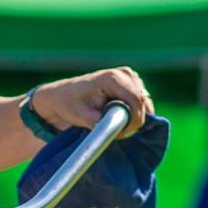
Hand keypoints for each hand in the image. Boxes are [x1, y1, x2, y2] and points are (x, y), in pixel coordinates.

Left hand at [31, 67, 154, 136]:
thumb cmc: (69, 104)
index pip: (135, 99)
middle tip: (118, 133)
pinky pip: (143, 102)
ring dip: (134, 117)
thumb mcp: (80, 115)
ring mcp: (131, 77)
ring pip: (144, 103)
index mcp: (112, 78)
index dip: (134, 119)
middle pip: (142, 102)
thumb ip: (97, 121)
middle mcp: (124, 73)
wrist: (63, 96)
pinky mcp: (133, 83)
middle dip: (134, 121)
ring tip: (116, 125)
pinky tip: (121, 118)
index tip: (122, 134)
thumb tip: (114, 129)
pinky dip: (135, 113)